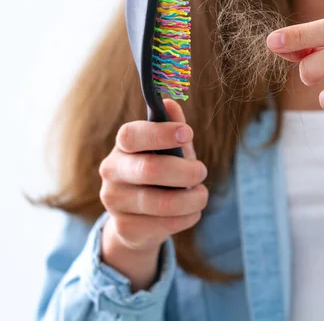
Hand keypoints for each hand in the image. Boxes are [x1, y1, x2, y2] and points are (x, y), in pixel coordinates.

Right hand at [98, 99, 207, 289]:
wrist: (139, 220)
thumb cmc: (160, 175)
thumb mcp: (168, 150)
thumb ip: (172, 127)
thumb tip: (170, 103)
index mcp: (122, 147)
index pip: (131, 135)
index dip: (160, 133)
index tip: (187, 133)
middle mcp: (111, 172)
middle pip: (150, 169)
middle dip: (186, 171)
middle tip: (202, 171)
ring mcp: (115, 203)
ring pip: (163, 203)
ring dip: (193, 199)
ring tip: (201, 195)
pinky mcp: (125, 229)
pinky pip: (167, 224)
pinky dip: (188, 217)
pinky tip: (190, 212)